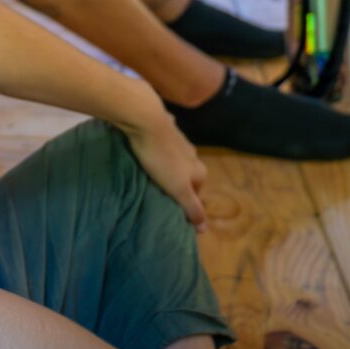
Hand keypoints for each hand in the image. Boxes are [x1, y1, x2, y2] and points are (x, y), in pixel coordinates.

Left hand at [118, 105, 206, 229]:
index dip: (184, 201)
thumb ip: (192, 207)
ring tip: (151, 171)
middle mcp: (193, 154)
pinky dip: (157, 144)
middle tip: (158, 189)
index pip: (196, 192)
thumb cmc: (161, 158)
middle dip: (177, 182)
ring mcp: (179, 138)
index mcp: (198, 169)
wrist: (146, 119)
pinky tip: (146, 145)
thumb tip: (204, 229)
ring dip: (167, 164)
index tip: (169, 206)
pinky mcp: (164, 124)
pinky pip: (163, 138)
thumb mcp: (177, 188)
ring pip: (175, 157)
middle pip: (186, 173)